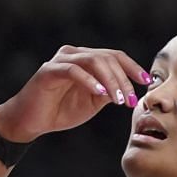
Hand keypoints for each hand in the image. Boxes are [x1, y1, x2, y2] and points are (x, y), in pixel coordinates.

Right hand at [0, 45, 153, 142]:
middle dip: (123, 79)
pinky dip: (89, 81)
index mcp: (85, 59)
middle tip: (131, 99)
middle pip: (107, 57)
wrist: (30, 122)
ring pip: (93, 61)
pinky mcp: (48, 71)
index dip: (132, 67)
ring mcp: (60, 60)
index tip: (146, 82)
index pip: (114, 56)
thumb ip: (110, 92)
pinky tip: (100, 94)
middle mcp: (73, 54)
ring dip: (110, 80)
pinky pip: (74, 71)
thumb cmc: (60, 111)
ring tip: (118, 99)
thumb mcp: (93, 103)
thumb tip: (132, 89)